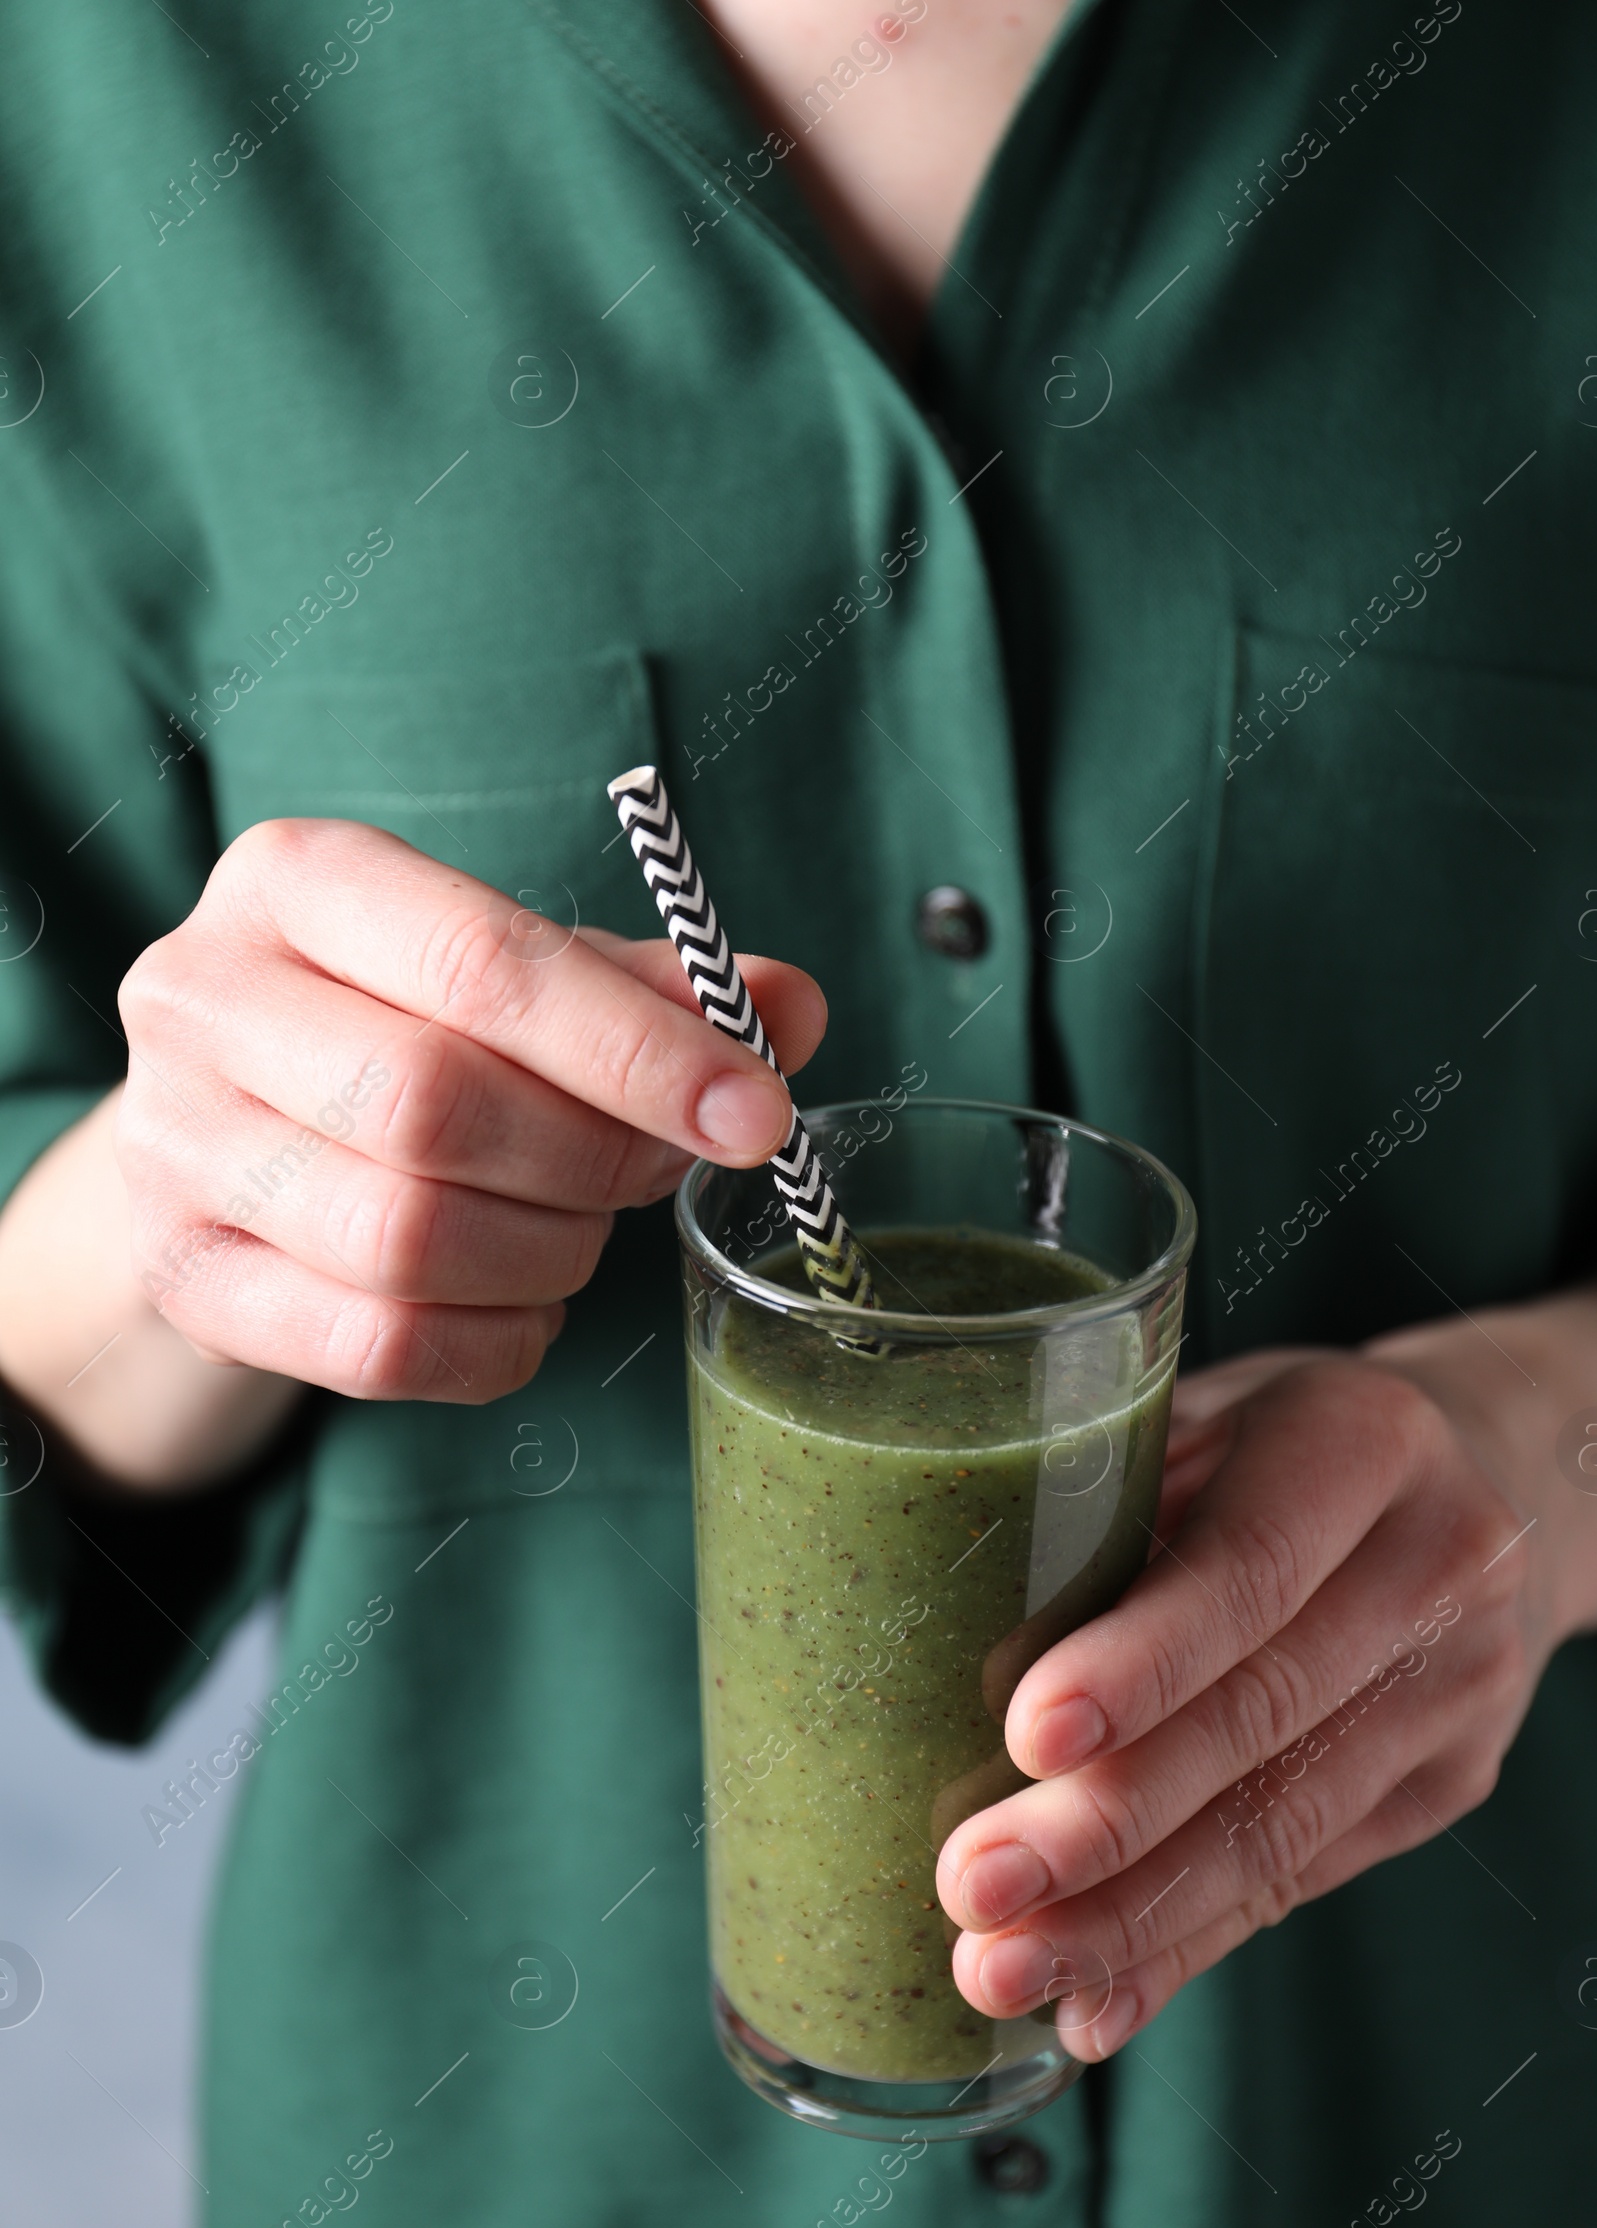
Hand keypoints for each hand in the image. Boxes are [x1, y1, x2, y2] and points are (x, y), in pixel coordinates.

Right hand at [114, 818, 823, 1402]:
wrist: (228, 1123)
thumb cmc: (399, 1025)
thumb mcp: (516, 973)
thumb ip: (651, 988)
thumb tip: (792, 1009)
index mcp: (297, 880)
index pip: (487, 964)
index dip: (641, 1050)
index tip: (758, 1114)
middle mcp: (203, 996)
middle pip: (436, 1104)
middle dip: (593, 1157)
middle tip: (658, 1168)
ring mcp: (172, 1146)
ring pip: (406, 1237)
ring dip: (548, 1254)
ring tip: (579, 1230)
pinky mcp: (183, 1277)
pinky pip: (377, 1348)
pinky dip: (495, 1341)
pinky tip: (525, 1301)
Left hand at [935, 1350, 1550, 2060]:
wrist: (1474, 1483)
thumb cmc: (1269, 1442)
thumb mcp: (1200, 1414)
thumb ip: (1102, 1493)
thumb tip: (920, 1629)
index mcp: (1363, 1438)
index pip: (1252, 1567)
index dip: (1144, 1660)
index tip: (1027, 1737)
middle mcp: (1436, 1565)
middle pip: (1263, 1715)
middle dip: (1108, 1821)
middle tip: (973, 1887)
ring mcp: (1457, 1688)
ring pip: (1283, 1824)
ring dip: (1130, 1918)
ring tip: (1000, 1967)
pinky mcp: (1447, 1785)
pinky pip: (1301, 1879)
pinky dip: (1185, 1946)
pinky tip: (1093, 2003)